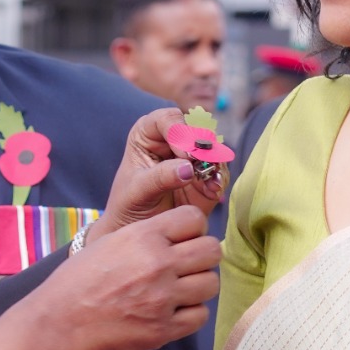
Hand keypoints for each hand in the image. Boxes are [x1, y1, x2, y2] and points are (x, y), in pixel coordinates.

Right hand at [28, 205, 219, 349]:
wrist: (58, 323)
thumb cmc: (76, 282)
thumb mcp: (109, 243)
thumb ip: (145, 236)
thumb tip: (175, 235)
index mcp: (143, 236)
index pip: (195, 218)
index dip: (192, 229)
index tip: (183, 240)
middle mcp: (158, 263)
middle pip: (211, 250)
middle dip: (202, 257)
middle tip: (186, 266)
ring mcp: (164, 297)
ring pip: (210, 283)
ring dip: (198, 286)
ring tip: (179, 291)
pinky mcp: (164, 329)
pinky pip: (200, 316)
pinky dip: (190, 315)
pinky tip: (173, 313)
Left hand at [94, 109, 227, 244]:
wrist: (140, 230)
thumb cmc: (129, 205)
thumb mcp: (137, 191)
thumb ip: (160, 178)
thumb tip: (188, 168)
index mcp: (148, 133)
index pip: (168, 119)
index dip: (180, 132)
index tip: (185, 154)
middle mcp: (173, 140)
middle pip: (196, 129)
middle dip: (201, 145)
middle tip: (200, 164)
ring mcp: (193, 158)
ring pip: (213, 148)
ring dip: (214, 161)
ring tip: (208, 179)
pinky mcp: (207, 177)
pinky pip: (220, 172)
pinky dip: (219, 179)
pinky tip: (213, 189)